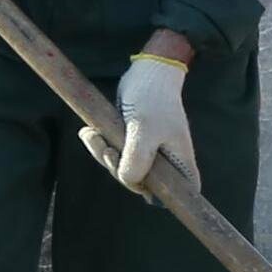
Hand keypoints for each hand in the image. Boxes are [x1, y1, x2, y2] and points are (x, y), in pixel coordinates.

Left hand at [78, 49, 199, 200]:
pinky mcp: (132, 142)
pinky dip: (100, 145)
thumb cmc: (152, 100)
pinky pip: (115, 154)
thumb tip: (127, 181)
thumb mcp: (144, 130)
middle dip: (118, 169)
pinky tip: (88, 132)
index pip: (183, 193)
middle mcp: (166, 161)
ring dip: (103, 154)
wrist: (145, 73)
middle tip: (106, 149)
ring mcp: (149, 152)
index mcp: (179, 162)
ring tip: (91, 135)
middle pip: (141, 184)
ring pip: (123, 169)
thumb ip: (137, 160)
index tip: (143, 187)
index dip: (166, 197)